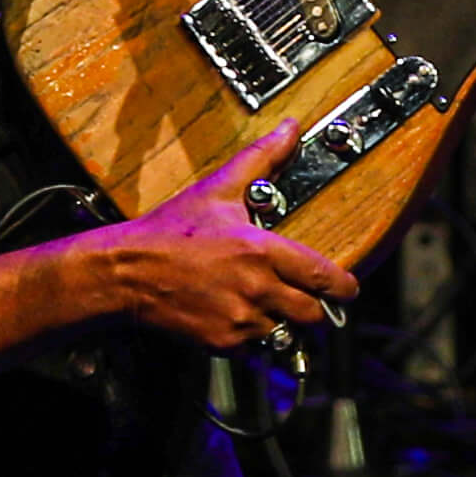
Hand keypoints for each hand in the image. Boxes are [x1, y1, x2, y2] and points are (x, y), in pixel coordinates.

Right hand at [96, 124, 360, 353]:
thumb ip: (262, 159)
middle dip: (314, 305)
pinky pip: (256, 346)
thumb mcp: (218, 189)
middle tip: (306, 296)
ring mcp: (240, 320)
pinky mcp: (224, 343)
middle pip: (313, 312)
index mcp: (261, 251)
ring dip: (282, 320)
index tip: (348, 288)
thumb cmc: (170, 231)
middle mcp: (256, 289)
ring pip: (285, 331)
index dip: (344, 286)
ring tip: (265, 302)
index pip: (324, 277)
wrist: (127, 272)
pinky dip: (254, 335)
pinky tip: (237, 312)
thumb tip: (291, 130)